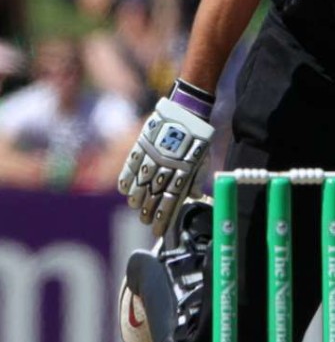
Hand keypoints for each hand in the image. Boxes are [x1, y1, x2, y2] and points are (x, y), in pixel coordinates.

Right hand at [118, 98, 213, 236]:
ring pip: (139, 184)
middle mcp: (166, 166)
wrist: (187, 110)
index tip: (158, 231)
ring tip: (136, 207)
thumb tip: (194, 197)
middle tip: (145, 221)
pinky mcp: (141, 145)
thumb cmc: (197, 137)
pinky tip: (125, 190)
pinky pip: (129, 167)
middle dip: (148, 212)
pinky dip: (125, 180)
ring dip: (136, 199)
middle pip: (153, 196)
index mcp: (184, 171)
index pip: (171, 202)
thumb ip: (195, 179)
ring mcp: (152, 156)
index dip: (163, 219)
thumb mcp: (202, 159)